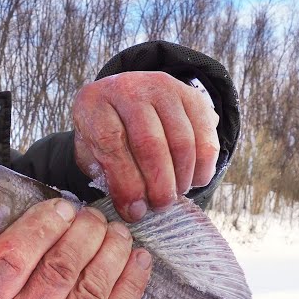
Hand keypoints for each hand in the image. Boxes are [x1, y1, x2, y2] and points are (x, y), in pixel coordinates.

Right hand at [0, 199, 151, 298]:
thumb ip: (4, 253)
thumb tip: (57, 212)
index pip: (13, 257)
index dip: (43, 226)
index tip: (63, 207)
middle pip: (59, 272)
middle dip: (85, 234)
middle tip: (94, 216)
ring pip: (90, 292)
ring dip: (112, 254)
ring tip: (117, 232)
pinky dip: (130, 284)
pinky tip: (138, 259)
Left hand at [73, 71, 219, 221]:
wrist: (127, 100)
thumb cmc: (107, 135)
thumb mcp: (93, 152)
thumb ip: (109, 178)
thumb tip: (136, 210)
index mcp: (95, 102)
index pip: (111, 143)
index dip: (125, 182)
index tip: (134, 211)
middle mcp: (128, 88)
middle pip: (149, 142)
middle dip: (158, 184)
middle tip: (160, 207)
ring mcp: (162, 87)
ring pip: (181, 140)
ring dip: (182, 177)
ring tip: (174, 196)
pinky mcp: (191, 95)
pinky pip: (205, 135)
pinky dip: (204, 164)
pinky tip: (195, 181)